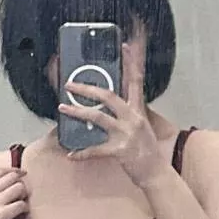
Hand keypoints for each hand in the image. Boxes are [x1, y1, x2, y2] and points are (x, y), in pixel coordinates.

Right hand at [0, 163, 28, 218]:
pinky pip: (21, 205)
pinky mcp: (1, 215)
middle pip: (12, 177)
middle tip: (23, 194)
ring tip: (22, 205)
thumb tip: (6, 184)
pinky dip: (25, 209)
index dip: (14, 170)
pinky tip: (23, 213)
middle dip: (20, 183)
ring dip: (24, 196)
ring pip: (19, 188)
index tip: (22, 173)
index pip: (0, 171)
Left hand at [58, 40, 165, 187]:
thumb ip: (129, 113)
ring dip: (77, 112)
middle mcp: (132, 118)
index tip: (125, 45)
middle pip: (108, 96)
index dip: (131, 62)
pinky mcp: (119, 151)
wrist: (156, 173)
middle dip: (87, 89)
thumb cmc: (147, 150)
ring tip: (62, 108)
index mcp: (138, 110)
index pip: (136, 80)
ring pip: (97, 117)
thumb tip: (113, 104)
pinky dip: (82, 153)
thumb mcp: (141, 125)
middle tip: (69, 85)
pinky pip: (95, 150)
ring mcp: (126, 134)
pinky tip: (71, 155)